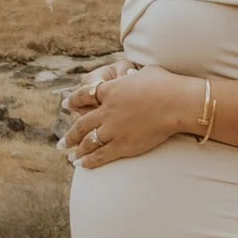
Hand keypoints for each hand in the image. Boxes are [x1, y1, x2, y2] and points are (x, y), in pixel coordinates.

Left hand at [62, 62, 202, 166]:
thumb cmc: (166, 84)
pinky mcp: (122, 145)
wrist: (176, 103)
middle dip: (70, 135)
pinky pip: (100, 155)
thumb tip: (135, 73)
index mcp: (110, 89)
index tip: (65, 105)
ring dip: (77, 150)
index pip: (84, 95)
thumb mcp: (145, 72)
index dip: (73, 100)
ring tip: (69, 156)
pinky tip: (82, 165)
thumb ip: (135, 76)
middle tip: (61, 142)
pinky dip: (89, 161)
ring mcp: (112, 129)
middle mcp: (106, 110)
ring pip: (88, 141)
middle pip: (81, 123)